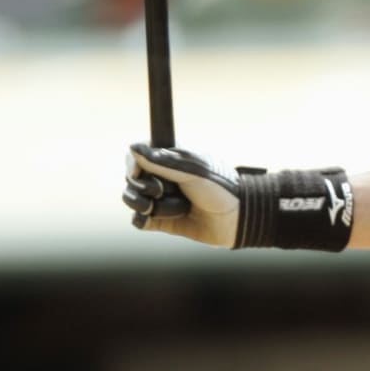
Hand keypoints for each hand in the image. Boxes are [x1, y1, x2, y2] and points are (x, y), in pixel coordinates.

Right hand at [123, 143, 241, 245]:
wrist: (239, 218)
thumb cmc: (221, 187)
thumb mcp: (192, 170)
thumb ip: (162, 161)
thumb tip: (132, 148)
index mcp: (169, 159)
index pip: (137, 155)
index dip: (133, 164)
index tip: (139, 171)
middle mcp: (162, 178)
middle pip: (131, 179)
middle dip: (144, 186)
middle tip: (163, 190)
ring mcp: (161, 200)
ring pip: (132, 200)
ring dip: (145, 204)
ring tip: (160, 208)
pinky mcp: (162, 222)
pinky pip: (139, 222)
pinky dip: (142, 220)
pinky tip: (151, 218)